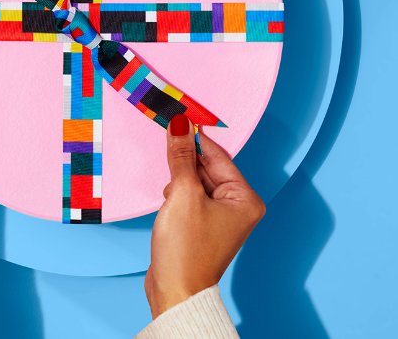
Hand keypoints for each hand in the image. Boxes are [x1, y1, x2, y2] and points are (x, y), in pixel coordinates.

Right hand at [144, 114, 265, 318]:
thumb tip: (180, 125)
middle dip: (185, 165)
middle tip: (167, 154)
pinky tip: (168, 203)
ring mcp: (219, 216)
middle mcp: (237, 206)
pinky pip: (189, 195)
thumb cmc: (186, 249)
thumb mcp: (183, 193)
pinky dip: (176, 193)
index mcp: (244, 199)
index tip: (178, 119)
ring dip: (178, 181)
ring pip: (195, 180)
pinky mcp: (202, 223)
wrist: (174, 291)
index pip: (218, 156)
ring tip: (171, 197)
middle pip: (206, 167)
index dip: (196, 138)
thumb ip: (181, 156)